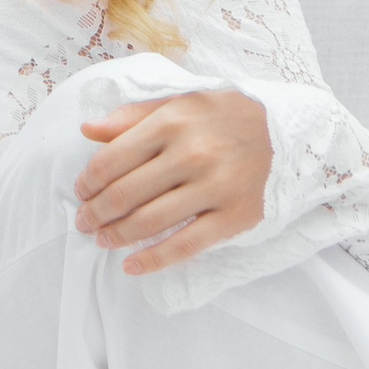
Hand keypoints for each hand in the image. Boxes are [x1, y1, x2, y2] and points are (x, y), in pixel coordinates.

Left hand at [73, 88, 270, 276]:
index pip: (113, 159)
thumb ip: (133, 116)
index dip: (88, 182)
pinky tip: (131, 266)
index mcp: (172, 122)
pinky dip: (153, 260)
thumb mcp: (180, 102)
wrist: (287, 131)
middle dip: (96, 214)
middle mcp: (191, 154)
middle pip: (125, 195)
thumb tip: (87, 129)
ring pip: (150, 222)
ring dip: (117, 236)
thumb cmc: (223, 116)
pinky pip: (185, 245)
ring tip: (103, 240)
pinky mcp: (234, 216)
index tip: (81, 193)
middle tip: (85, 223)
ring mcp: (214, 187)